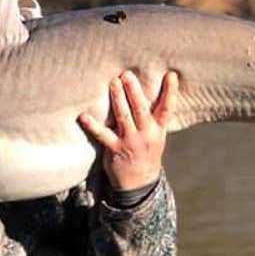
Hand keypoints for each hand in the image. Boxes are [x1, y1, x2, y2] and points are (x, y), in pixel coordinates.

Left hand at [78, 70, 178, 191]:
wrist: (140, 181)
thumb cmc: (146, 150)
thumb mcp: (156, 134)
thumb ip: (152, 114)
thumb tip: (143, 87)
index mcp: (158, 129)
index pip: (167, 108)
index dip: (170, 92)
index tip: (171, 75)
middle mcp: (146, 134)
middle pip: (141, 109)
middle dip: (134, 91)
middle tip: (127, 74)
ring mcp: (130, 141)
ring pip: (123, 117)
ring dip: (118, 99)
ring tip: (113, 83)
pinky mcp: (115, 148)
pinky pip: (102, 135)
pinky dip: (92, 125)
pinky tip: (84, 116)